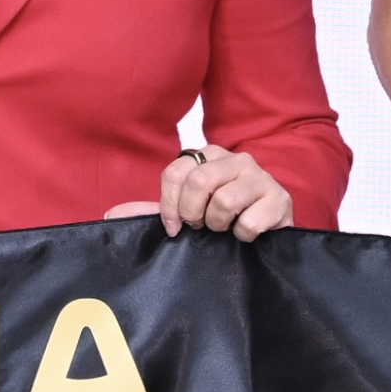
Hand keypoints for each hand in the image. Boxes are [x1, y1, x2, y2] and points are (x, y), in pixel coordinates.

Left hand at [112, 144, 296, 239]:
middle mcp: (235, 159)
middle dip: (194, 214)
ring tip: (225, 228)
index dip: (169, 205)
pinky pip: (250, 220)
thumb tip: (111, 216)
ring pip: (224, 201)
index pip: (175, 172)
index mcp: (208, 156)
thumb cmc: (224, 218)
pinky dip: (242, 235)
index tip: (173, 228)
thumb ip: (153, 211)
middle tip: (201, 227)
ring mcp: (260, 176)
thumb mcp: (187, 212)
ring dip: (219, 225)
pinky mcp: (280, 199)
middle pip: (199, 182)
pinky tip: (246, 233)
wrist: (268, 230)